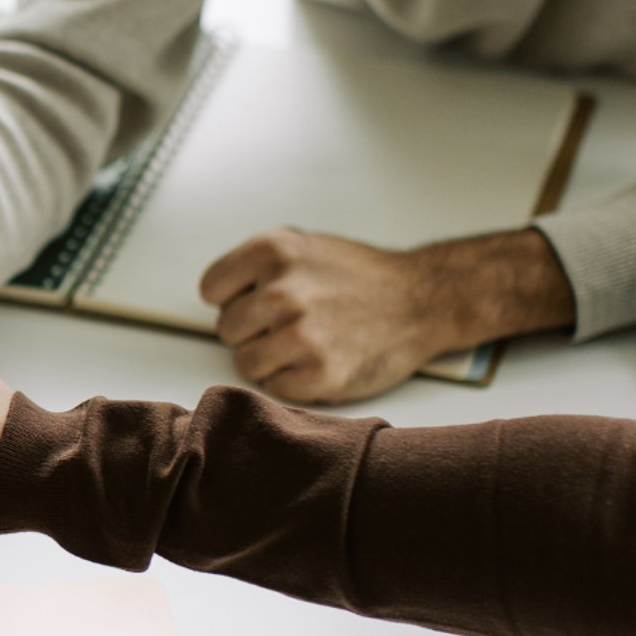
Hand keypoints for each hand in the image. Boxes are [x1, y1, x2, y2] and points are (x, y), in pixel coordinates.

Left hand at [199, 227, 572, 404]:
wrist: (424, 300)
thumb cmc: (358, 277)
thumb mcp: (302, 246)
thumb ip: (254, 266)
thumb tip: (217, 296)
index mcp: (273, 251)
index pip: (212, 289)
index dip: (232, 298)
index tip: (255, 299)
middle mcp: (283, 290)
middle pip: (227, 329)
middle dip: (253, 330)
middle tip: (291, 323)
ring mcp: (301, 335)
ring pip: (245, 362)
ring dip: (270, 359)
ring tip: (305, 342)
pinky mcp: (319, 375)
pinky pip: (274, 388)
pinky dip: (294, 381)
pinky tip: (321, 359)